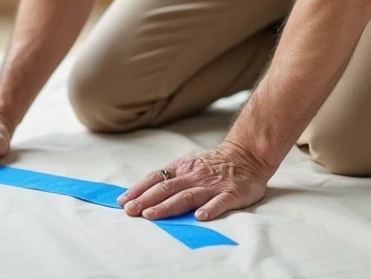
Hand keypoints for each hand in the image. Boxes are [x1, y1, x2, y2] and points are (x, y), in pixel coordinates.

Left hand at [116, 141, 272, 221]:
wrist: (247, 153)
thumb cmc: (214, 164)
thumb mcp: (189, 165)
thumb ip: (171, 177)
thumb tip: (142, 193)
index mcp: (183, 168)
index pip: (156, 178)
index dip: (139, 189)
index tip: (122, 201)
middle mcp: (195, 176)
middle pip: (167, 188)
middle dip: (146, 200)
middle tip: (131, 211)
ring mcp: (213, 185)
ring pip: (188, 196)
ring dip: (168, 206)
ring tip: (153, 215)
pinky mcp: (232, 193)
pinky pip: (220, 202)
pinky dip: (210, 209)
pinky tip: (200, 217)